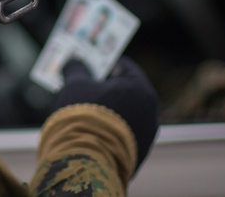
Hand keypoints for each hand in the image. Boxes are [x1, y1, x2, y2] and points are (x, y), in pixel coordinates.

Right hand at [53, 56, 159, 171]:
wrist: (86, 163)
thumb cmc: (83, 116)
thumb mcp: (75, 85)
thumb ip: (76, 69)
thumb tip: (73, 61)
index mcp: (140, 89)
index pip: (125, 68)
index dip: (106, 64)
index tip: (92, 65)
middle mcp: (150, 112)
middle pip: (128, 94)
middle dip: (109, 90)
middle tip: (88, 88)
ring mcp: (147, 137)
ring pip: (127, 117)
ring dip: (111, 113)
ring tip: (87, 114)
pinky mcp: (138, 157)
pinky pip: (124, 138)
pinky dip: (111, 133)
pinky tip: (92, 134)